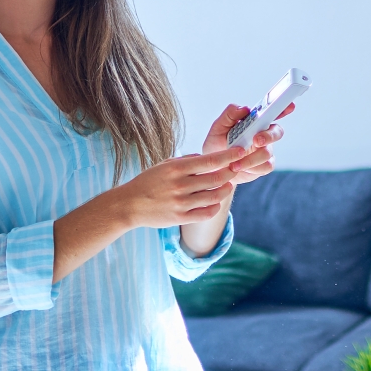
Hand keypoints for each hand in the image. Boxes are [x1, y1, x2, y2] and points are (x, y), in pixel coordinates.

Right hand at [115, 146, 246, 228]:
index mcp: (177, 169)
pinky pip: (206, 214)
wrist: (129, 204)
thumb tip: (207, 158)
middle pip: (216, 179)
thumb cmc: (148, 182)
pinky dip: (216, 207)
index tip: (240, 152)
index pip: (210, 160)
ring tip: (228, 185)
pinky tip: (216, 202)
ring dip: (226, 190)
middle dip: (230, 173)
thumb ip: (186, 161)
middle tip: (236, 169)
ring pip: (214, 197)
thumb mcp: (164, 164)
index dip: (228, 156)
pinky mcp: (180, 218)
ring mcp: (181, 203)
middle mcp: (180, 185)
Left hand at [202, 103, 295, 184]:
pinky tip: (239, 169)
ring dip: (251, 158)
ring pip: (268, 152)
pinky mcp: (264, 165)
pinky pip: (265, 166)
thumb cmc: (216, 145)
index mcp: (254, 122)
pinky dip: (251, 168)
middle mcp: (263, 134)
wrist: (214, 169)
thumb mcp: (218, 128)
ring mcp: (265, 150)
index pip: (271, 112)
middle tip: (256, 141)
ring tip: (234, 164)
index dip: (283, 108)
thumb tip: (244, 108)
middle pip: (277, 132)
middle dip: (268, 136)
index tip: (290, 106)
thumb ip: (229, 115)